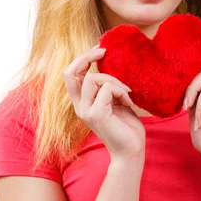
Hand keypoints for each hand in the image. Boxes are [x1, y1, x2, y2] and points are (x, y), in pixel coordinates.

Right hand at [64, 44, 145, 160]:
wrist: (131, 150)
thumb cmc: (126, 127)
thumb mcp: (116, 101)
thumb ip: (108, 87)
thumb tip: (110, 65)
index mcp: (82, 102)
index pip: (71, 74)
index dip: (82, 58)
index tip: (100, 49)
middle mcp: (80, 106)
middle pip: (70, 72)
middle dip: (87, 57)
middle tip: (104, 52)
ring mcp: (85, 111)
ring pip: (93, 78)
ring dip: (114, 80)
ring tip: (126, 93)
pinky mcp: (96, 114)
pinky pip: (106, 89)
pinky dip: (120, 91)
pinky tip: (128, 102)